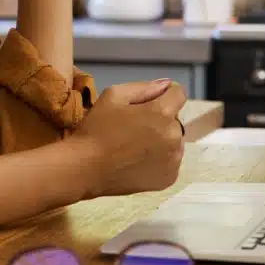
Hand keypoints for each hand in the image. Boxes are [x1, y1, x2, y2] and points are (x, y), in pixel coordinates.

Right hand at [68, 79, 186, 199]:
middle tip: (135, 127)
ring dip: (162, 139)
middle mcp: (174, 137)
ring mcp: (174, 160)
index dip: (164, 94)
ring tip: (136, 146)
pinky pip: (171, 161)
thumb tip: (166, 85)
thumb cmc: (96, 129)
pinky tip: (139, 161)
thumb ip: (143, 87)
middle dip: (160, 118)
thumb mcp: (113, 96)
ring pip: (175, 141)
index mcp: (161, 113)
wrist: (85, 168)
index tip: (149, 102)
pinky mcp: (169, 178)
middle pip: (175, 119)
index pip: (179, 94)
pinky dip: (160, 159)